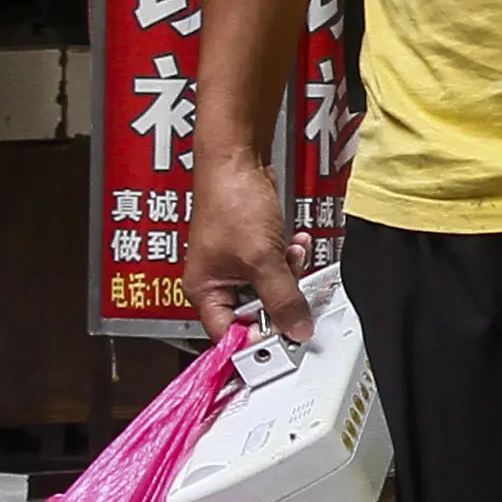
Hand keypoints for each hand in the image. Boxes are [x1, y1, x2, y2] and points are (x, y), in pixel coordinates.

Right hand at [184, 156, 312, 343]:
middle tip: (293, 288)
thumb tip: (297, 330)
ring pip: (271, 289)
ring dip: (288, 274)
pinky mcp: (252, 249)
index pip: (230, 335)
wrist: (237, 160)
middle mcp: (216, 281)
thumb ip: (283, 299)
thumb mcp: (263, 259)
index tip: (285, 342)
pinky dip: (288, 256)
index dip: (259, 340)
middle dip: (280, 297)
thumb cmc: (230, 201)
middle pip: (255, 313)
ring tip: (290, 254)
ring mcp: (234, 264)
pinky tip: (292, 242)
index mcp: (204, 291)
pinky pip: (276, 267)